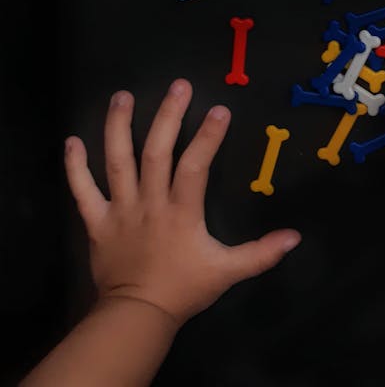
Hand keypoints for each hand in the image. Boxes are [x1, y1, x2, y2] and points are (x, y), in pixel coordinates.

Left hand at [64, 79, 300, 326]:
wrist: (138, 317)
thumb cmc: (184, 289)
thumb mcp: (228, 272)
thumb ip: (261, 253)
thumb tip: (295, 236)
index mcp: (181, 212)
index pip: (194, 167)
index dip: (207, 137)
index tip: (219, 109)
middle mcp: (149, 203)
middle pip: (155, 153)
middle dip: (167, 117)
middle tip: (178, 85)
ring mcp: (120, 210)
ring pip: (117, 163)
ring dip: (118, 128)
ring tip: (122, 96)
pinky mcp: (97, 222)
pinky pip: (83, 192)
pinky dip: (75, 167)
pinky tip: (71, 141)